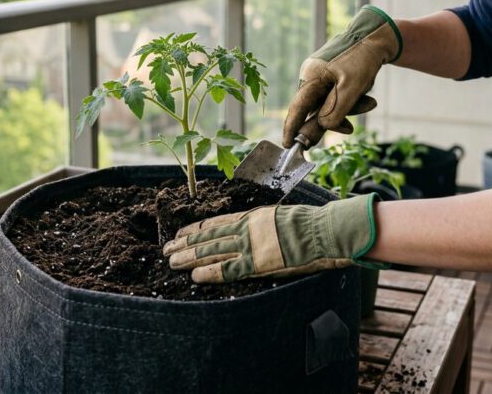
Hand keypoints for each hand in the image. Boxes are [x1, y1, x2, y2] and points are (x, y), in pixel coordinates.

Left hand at [162, 195, 388, 283]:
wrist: (324, 230)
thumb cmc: (310, 224)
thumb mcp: (281, 216)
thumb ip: (264, 224)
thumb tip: (256, 230)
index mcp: (252, 216)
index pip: (216, 222)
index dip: (196, 229)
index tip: (181, 233)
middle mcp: (246, 228)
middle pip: (208, 236)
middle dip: (186, 244)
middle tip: (167, 250)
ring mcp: (250, 245)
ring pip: (212, 251)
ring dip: (189, 257)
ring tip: (171, 262)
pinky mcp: (258, 263)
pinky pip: (228, 269)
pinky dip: (210, 271)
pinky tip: (194, 275)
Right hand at [283, 5, 401, 147]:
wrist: (378, 36)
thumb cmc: (362, 59)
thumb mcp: (351, 89)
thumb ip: (335, 111)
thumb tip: (321, 128)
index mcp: (311, 76)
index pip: (297, 108)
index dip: (292, 128)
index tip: (287, 145)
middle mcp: (311, 76)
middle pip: (317, 108)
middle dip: (338, 116)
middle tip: (350, 128)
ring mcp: (320, 75)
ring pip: (330, 103)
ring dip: (349, 107)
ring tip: (370, 102)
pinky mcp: (330, 75)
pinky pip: (336, 95)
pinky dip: (350, 99)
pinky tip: (365, 93)